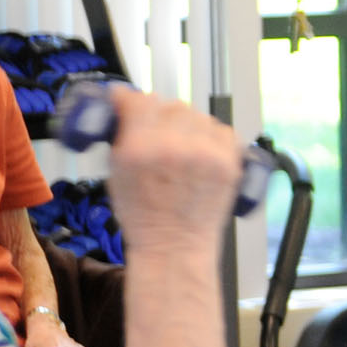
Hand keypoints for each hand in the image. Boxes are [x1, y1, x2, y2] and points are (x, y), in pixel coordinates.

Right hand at [98, 90, 243, 258]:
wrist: (175, 247)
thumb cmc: (142, 215)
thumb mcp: (116, 172)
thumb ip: (123, 136)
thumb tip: (126, 107)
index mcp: (140, 150)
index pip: (140, 100)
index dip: (132, 100)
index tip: (129, 105)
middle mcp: (175, 147)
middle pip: (171, 105)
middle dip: (161, 115)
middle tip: (157, 132)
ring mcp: (206, 155)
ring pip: (198, 115)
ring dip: (187, 124)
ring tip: (180, 145)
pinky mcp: (230, 164)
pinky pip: (223, 131)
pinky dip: (212, 136)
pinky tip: (201, 149)